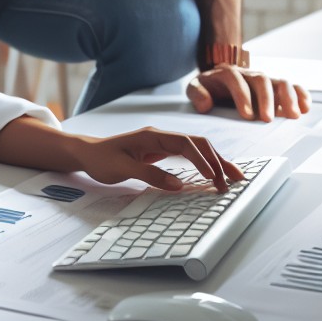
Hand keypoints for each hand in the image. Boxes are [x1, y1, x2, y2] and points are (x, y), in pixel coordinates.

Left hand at [70, 127, 245, 192]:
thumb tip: (178, 185)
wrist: (87, 153)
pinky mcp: (160, 151)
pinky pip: (187, 155)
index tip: (213, 177)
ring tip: (231, 177)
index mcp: (152, 135)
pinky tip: (212, 173)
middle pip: (196, 143)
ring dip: (213, 161)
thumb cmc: (101, 159)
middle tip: (234, 179)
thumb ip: (149, 175)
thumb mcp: (122, 169)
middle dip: (217, 159)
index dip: (202, 160)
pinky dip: (202, 163)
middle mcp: (160, 136)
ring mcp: (161, 143)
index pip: (185, 144)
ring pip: (195, 148)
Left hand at [186, 65, 311, 121]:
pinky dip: (300, 94)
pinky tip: (306, 107)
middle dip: (266, 99)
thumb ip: (197, 94)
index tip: (247, 115)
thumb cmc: (207, 88)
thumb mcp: (195, 89)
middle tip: (267, 120)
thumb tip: (206, 104)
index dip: (242, 96)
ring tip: (293, 115)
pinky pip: (291, 86)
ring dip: (287, 97)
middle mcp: (247, 74)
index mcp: (226, 73)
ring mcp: (263, 80)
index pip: (235, 80)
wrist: (217, 81)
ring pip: (278, 82)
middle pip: (260, 79)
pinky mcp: (275, 87)